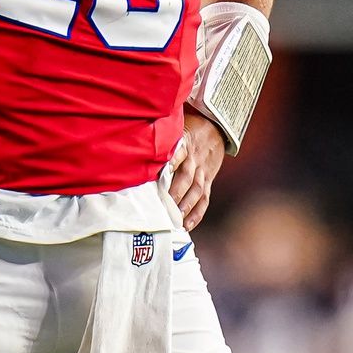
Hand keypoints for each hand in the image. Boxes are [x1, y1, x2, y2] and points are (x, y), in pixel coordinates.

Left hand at [167, 107, 226, 230]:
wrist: (217, 128)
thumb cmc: (189, 128)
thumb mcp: (176, 126)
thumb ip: (160, 134)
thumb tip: (134, 136)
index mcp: (185, 144)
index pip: (178, 154)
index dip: (170, 164)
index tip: (160, 174)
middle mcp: (195, 160)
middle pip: (186, 178)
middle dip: (176, 193)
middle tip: (164, 206)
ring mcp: (203, 172)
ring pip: (196, 191)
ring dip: (186, 206)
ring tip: (175, 219)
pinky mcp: (208, 181)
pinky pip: (204, 199)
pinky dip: (197, 214)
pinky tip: (187, 225)